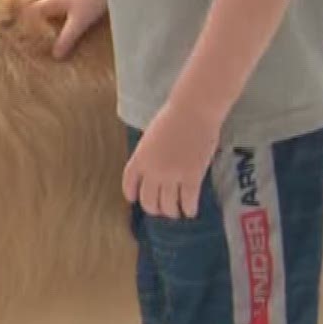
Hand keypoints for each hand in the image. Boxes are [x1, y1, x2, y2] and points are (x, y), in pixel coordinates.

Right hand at [30, 0, 107, 58]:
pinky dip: (62, 15)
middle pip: (40, 8)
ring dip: (50, 18)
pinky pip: (64, 6)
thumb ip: (66, 39)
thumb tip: (54, 56)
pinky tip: (68, 23)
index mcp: (51, 1)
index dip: (23, 22)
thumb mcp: (79, 22)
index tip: (20, 36)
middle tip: (33, 37)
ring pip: (52, 6)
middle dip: (36, 21)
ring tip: (49, 33)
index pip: (30, 11)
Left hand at [123, 102, 220, 219]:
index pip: (129, 184)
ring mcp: (172, 176)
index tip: (134, 200)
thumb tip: (153, 171)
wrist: (193, 111)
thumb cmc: (173, 117)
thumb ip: (149, 155)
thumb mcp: (151, 137)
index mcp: (139, 158)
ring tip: (176, 212)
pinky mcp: (192, 178)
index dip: (131, 194)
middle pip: (148, 201)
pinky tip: (190, 211)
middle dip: (154, 208)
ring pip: (168, 206)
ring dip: (172, 212)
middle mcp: (152, 171)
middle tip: (161, 209)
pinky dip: (189, 210)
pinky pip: (188, 202)